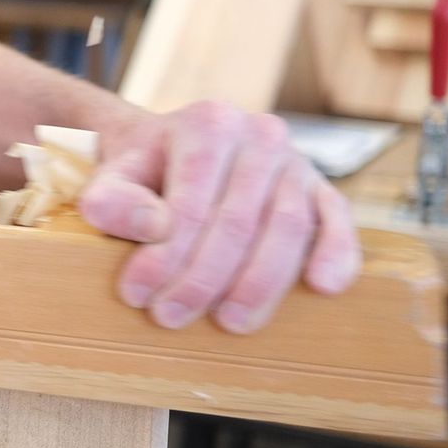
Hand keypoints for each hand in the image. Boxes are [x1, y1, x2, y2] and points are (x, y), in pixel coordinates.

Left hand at [77, 101, 360, 333]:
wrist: (172, 148)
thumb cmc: (142, 171)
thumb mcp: (111, 178)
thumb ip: (111, 199)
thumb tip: (154, 227)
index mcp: (208, 124)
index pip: (191, 204)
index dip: (164, 257)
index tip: (137, 295)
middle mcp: (259, 135)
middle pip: (239, 222)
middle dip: (203, 280)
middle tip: (170, 317)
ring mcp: (296, 161)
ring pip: (288, 228)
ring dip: (258, 284)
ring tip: (227, 323)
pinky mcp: (320, 188)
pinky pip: (336, 220)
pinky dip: (336, 254)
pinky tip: (322, 287)